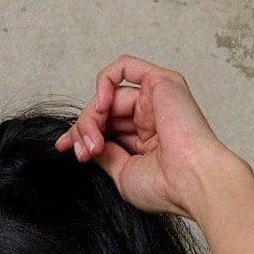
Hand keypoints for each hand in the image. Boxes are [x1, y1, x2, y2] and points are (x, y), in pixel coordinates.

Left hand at [54, 57, 236, 219]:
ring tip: (94, 139)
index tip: (63, 148)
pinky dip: (105, 81)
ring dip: (92, 116)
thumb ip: (105, 154)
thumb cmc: (165, 186)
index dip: (81, 133)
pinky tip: (100, 104)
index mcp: (145, 141)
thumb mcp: (122, 174)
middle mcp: (150, 117)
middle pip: (103, 111)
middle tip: (82, 150)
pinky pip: (124, 67)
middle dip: (84, 128)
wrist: (190, 180)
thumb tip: (86, 143)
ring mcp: (155, 98)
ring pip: (109, 94)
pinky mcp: (160, 82)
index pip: (105, 127)